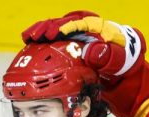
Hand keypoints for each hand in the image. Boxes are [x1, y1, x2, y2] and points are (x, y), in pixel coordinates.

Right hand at [21, 11, 144, 77]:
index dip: (66, 27)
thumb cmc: (121, 59)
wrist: (121, 62)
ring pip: (54, 27)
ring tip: (27, 37)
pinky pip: (52, 37)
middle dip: (48, 28)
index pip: (80, 23)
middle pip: (63, 22)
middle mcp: (84, 27)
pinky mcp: (67, 41)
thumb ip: (108, 56)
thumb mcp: (119, 59)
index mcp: (97, 27)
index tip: (55, 33)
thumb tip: (90, 51)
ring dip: (40, 31)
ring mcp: (74, 33)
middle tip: (36, 36)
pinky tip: (27, 42)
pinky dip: (40, 38)